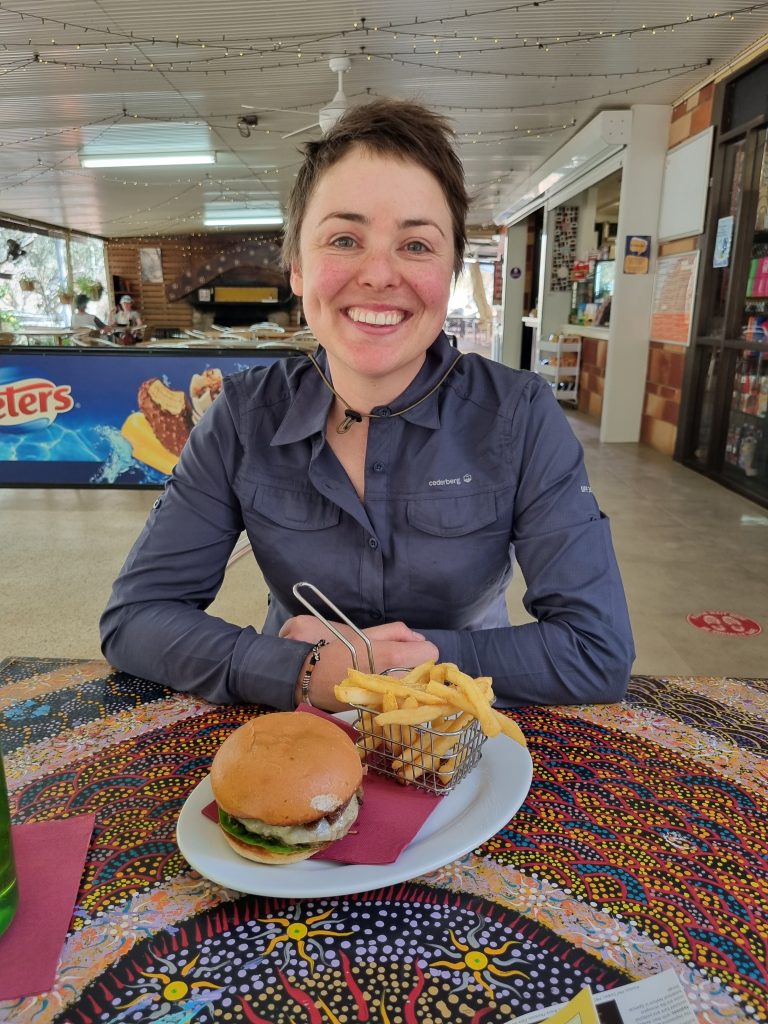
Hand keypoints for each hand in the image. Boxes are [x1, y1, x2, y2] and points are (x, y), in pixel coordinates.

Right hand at [281, 618, 438, 711]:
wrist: (305, 678)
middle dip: (417, 667)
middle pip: (425, 674)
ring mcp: (385, 698)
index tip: (413, 649)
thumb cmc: (332, 650)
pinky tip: (383, 689)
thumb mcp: (362, 634)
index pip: (429, 652)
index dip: (423, 649)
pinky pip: (399, 702)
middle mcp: (391, 679)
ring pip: (415, 689)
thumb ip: (395, 632)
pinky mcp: (377, 711)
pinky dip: (397, 695)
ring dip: (409, 682)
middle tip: (402, 662)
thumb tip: (419, 639)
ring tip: (391, 676)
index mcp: (389, 655)